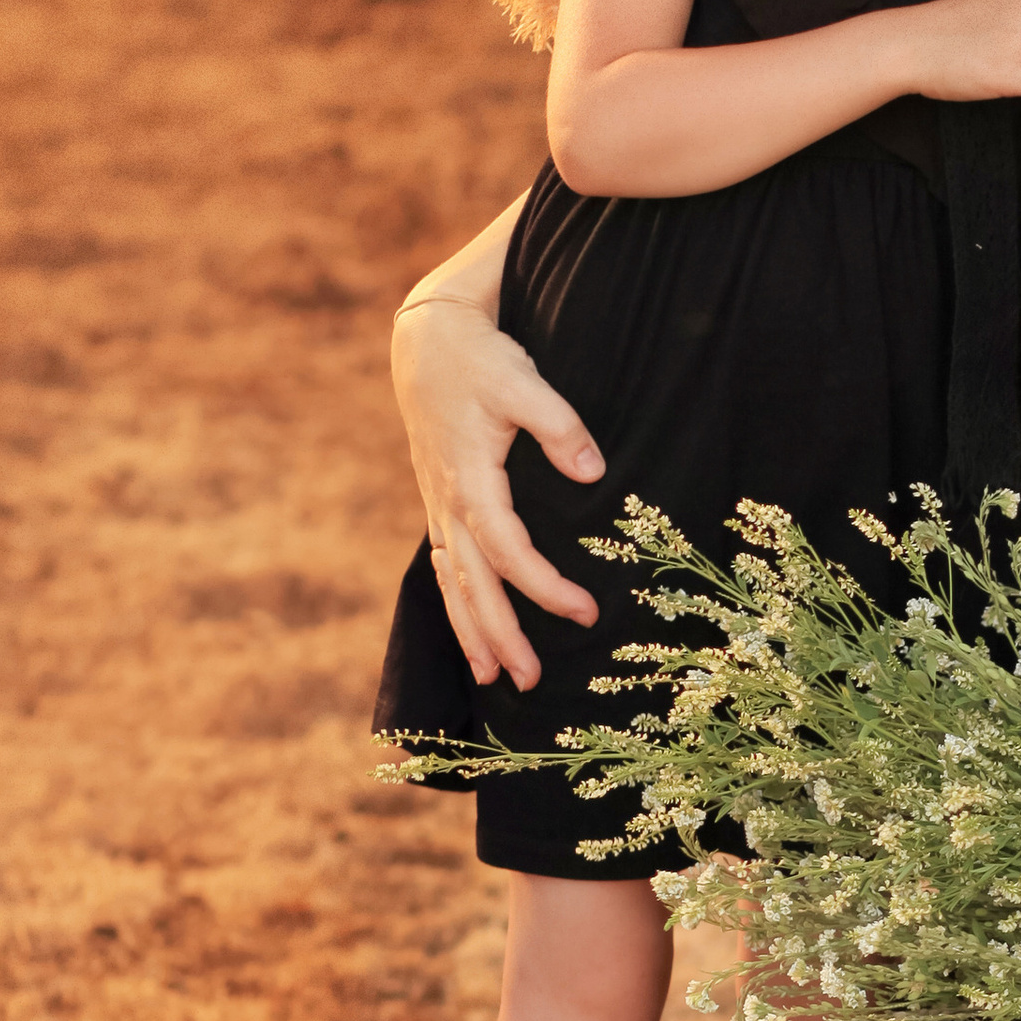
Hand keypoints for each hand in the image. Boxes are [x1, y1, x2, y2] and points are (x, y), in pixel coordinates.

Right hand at [391, 297, 603, 689]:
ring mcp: (438, 505)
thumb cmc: (479, 358)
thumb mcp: (522, 380)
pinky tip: (472, 634)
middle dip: (500, 634)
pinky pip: (444, 566)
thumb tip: (593, 470)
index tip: (585, 612)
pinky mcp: (439, 502)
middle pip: (472, 583)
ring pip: (452, 582)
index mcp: (470, 478)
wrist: (427, 340)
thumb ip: (559, 424)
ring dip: (473, 632)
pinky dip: (457, 603)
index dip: (543, 586)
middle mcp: (448, 501)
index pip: (507, 549)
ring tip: (495, 677)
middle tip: (530, 681)